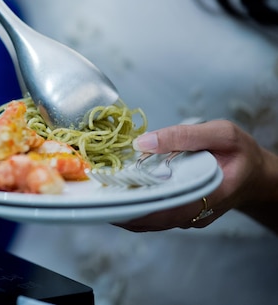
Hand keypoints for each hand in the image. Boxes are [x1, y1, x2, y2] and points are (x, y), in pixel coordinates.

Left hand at [115, 120, 277, 232]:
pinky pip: (156, 215)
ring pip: (153, 220)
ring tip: (102, 196)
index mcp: (211, 194)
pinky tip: (118, 194)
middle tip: (98, 198)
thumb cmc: (240, 152)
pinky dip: (136, 206)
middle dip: (125, 210)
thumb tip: (143, 143)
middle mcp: (197, 212)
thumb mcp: (221, 133)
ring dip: (127, 210)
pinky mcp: (181, 213)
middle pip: (154, 219)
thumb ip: (183, 136)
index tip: (114, 200)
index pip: (170, 209)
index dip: (139, 208)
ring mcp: (188, 216)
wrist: (255, 172)